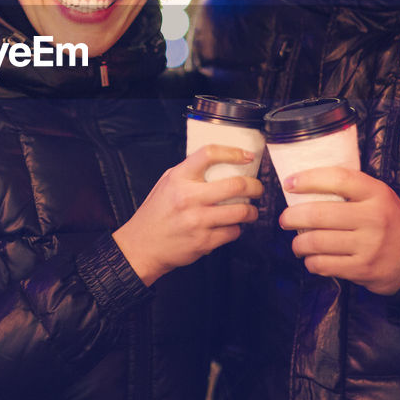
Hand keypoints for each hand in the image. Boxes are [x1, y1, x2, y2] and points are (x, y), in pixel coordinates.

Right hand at [113, 145, 262, 285]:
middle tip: (257, 188)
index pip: (209, 154)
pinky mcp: (204, 241)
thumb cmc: (155, 214)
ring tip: (250, 210)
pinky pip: (233, 232)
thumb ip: (188, 173)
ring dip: (251, 211)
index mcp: (178, 178)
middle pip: (236, 185)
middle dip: (255, 186)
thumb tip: (219, 163)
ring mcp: (197, 220)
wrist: (142, 246)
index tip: (246, 156)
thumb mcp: (166, 184)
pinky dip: (236, 229)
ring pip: (241, 211)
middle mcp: (188, 197)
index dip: (233, 152)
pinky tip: (231, 227)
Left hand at [278, 166, 399, 295]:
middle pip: (319, 214)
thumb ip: (350, 188)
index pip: (338, 179)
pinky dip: (311, 262)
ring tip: (297, 243)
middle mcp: (374, 218)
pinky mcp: (362, 269)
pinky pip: (324, 264)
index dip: (309, 179)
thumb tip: (304, 182)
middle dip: (292, 217)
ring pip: (317, 242)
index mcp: (377, 193)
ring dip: (298, 243)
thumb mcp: (377, 196)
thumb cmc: (386, 220)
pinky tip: (311, 258)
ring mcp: (369, 245)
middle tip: (285, 219)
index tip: (289, 183)